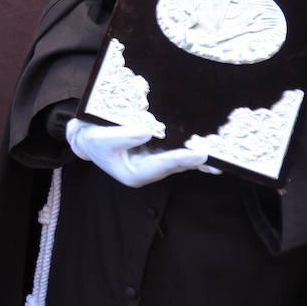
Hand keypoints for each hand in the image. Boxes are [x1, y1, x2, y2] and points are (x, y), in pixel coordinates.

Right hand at [65, 118, 212, 187]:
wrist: (85, 135)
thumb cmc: (91, 138)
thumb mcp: (99, 138)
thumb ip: (121, 137)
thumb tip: (147, 131)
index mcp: (135, 174)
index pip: (162, 166)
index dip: (181, 159)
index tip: (200, 154)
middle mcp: (149, 170)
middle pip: (177, 165)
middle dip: (198, 160)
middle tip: (219, 155)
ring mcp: (154, 160)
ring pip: (180, 158)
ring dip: (199, 154)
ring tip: (221, 149)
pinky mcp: (158, 149)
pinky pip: (177, 147)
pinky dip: (190, 143)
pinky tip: (206, 139)